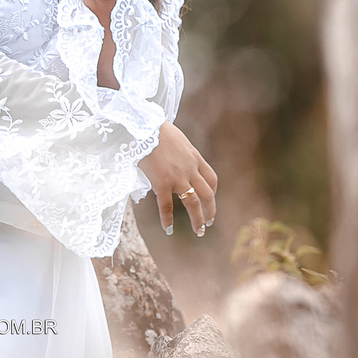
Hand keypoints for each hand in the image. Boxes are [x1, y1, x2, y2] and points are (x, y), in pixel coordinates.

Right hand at [139, 122, 217, 236]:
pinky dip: (167, 219)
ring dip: (198, 219)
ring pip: (193, 203)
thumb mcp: (176, 139)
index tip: (210, 200)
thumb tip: (173, 156)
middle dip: (210, 210)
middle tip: (209, 222)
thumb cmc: (155, 129)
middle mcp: (190, 170)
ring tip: (199, 231)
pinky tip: (168, 230)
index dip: (213, 192)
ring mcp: (177, 177)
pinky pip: (166, 205)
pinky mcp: (162, 183)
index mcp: (194, 157)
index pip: (211, 178)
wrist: (144, 127)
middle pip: (207, 194)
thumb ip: (179, 151)